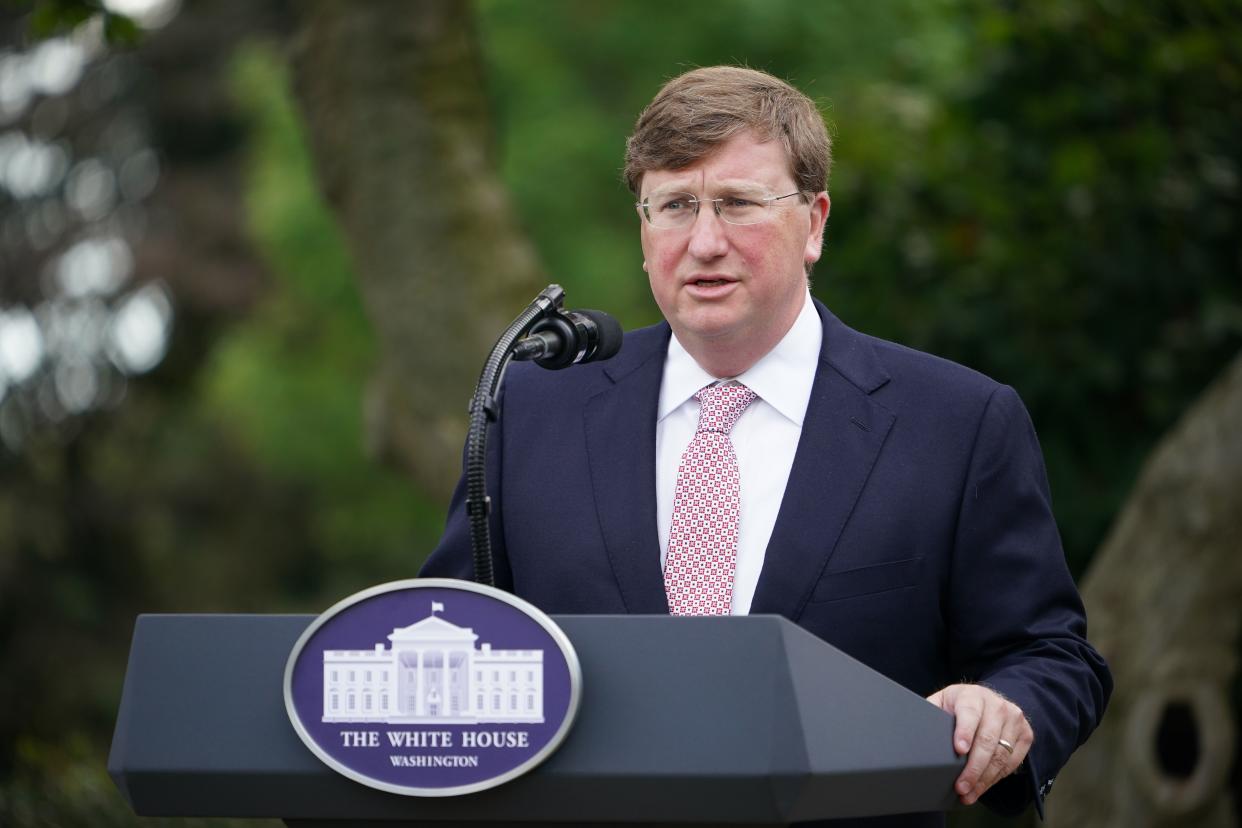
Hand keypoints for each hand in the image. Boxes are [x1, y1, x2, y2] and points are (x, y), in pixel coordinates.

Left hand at [926, 683, 1032, 805]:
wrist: (989, 700)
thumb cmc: (959, 705)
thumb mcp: (942, 702)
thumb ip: (931, 713)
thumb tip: (911, 731)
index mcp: (972, 695)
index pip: (969, 713)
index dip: (964, 732)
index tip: (958, 750)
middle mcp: (996, 705)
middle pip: (987, 740)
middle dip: (973, 767)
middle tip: (960, 786)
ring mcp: (1014, 719)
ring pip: (1001, 755)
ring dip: (984, 779)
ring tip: (969, 793)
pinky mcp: (1025, 734)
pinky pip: (1013, 762)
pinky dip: (996, 778)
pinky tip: (982, 786)